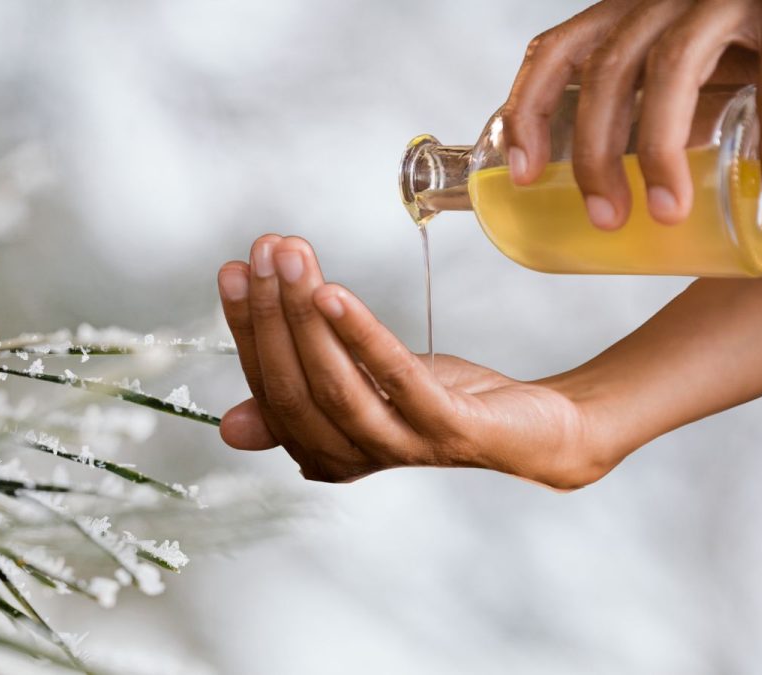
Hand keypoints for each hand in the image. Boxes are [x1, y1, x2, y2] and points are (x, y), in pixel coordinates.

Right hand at [216, 235, 613, 488]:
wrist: (530, 432)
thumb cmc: (438, 405)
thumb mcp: (360, 396)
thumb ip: (300, 404)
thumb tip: (231, 426)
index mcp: (323, 451)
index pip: (268, 388)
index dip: (247, 328)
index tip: (235, 269)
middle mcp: (354, 457)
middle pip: (294, 388)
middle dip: (271, 313)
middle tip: (262, 250)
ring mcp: (402, 446)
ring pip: (336, 386)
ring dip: (304, 318)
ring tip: (291, 259)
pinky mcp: (448, 430)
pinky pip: (395, 379)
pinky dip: (360, 335)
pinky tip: (334, 294)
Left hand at [502, 0, 761, 229]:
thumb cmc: (760, 45)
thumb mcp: (697, 72)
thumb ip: (662, 114)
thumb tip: (630, 201)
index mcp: (634, 12)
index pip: (556, 52)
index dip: (529, 111)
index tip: (525, 175)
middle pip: (606, 70)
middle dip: (595, 153)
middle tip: (606, 217)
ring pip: (669, 69)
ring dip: (659, 150)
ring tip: (668, 212)